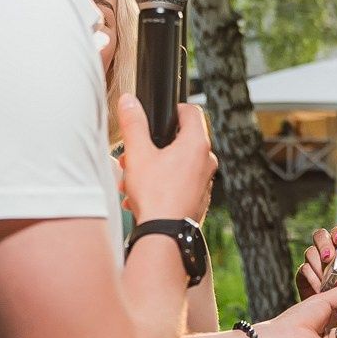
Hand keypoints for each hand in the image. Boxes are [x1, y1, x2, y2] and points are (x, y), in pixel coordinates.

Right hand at [119, 98, 216, 223]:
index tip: (157, 118)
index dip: (173, 110)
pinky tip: (139, 197)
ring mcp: (204, 182)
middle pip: (179, 141)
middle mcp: (206, 162)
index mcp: (196, 145)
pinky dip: (160, 186)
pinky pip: (178, 184)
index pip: (191, 112)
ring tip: (131, 180)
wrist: (164, 235)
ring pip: (176, 165)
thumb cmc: (155, 196)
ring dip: (152, 168)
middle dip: (152, 147)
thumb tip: (130, 102)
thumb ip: (134, 124)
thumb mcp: (138, 154)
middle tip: (132, 157)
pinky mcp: (198, 199)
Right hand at [296, 225, 336, 300]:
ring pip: (311, 252)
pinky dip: (313, 279)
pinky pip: (304, 269)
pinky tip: (321, 287)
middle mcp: (328, 251)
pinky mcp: (305, 273)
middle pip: (320, 237)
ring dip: (319, 266)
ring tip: (328, 280)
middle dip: (324, 246)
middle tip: (328, 258)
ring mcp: (315, 261)